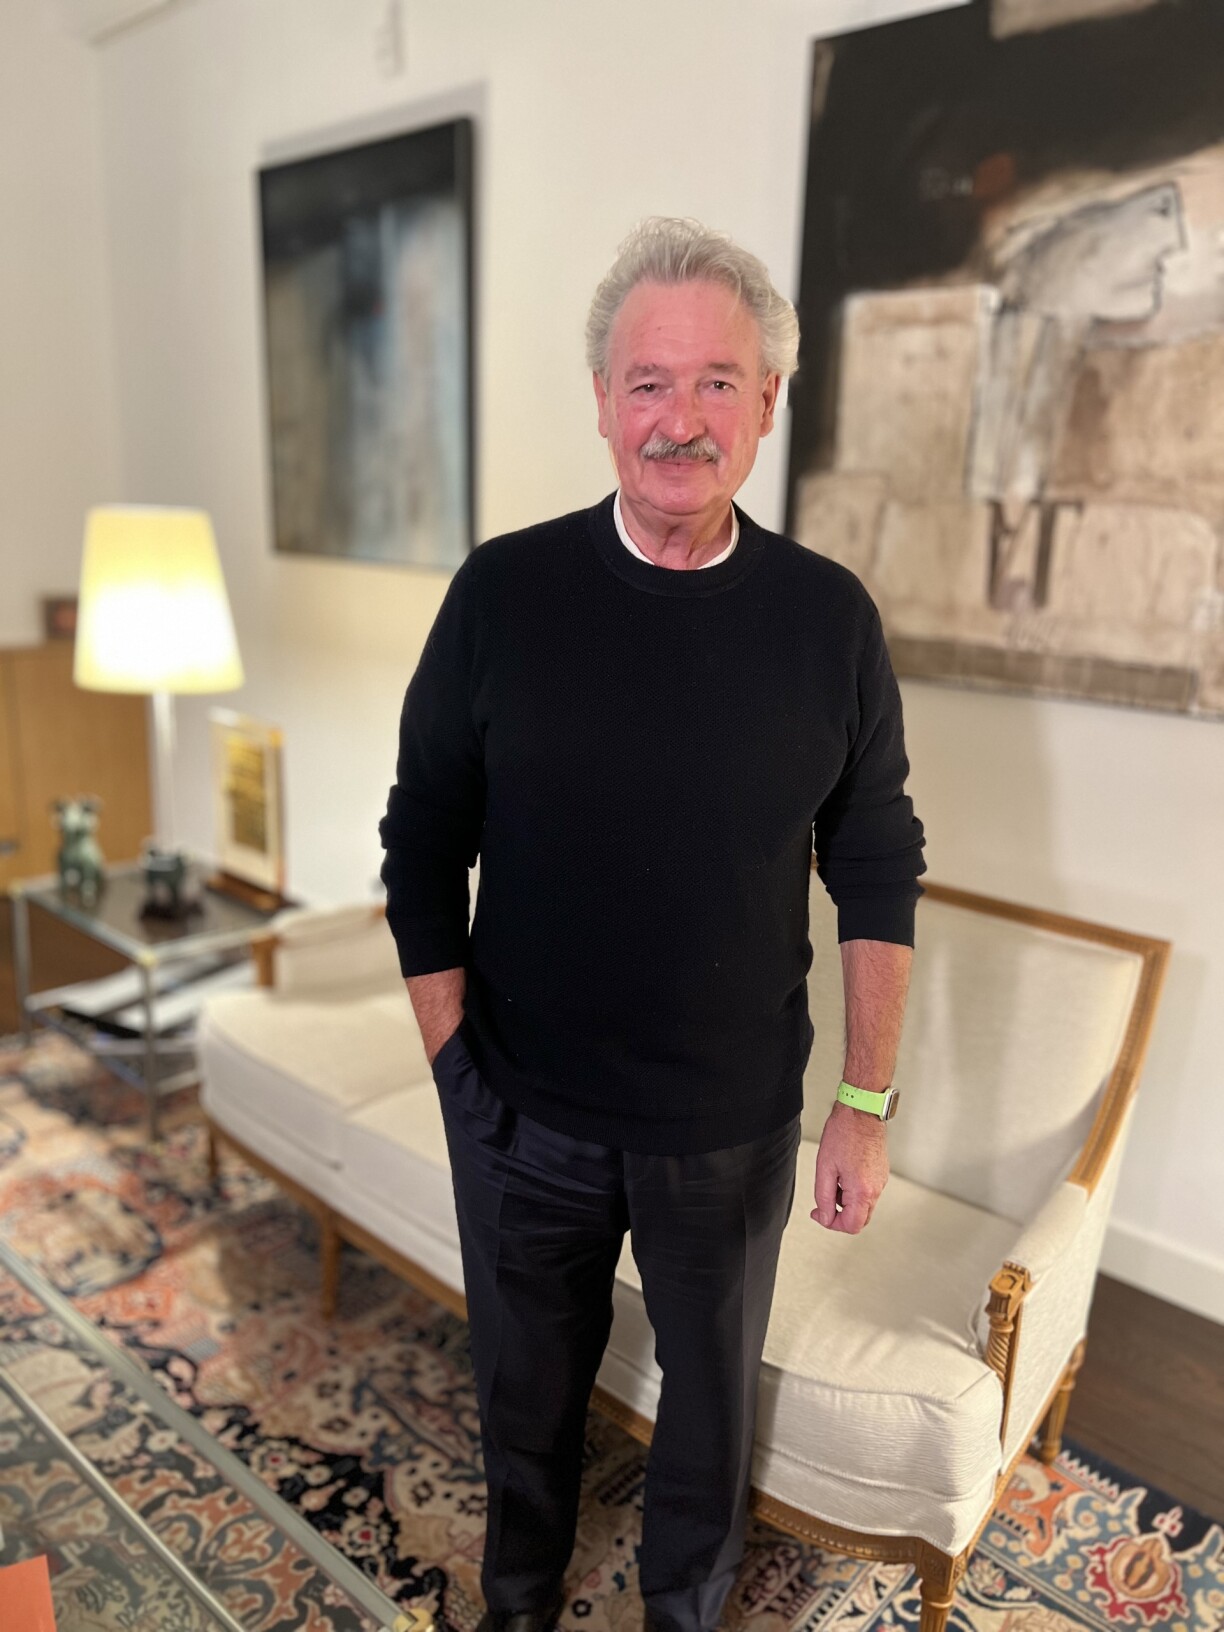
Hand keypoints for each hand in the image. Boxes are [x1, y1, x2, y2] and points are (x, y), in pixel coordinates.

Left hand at [811, 1101, 889, 1233]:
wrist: (861, 1112)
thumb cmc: (844, 1133)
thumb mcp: (824, 1168)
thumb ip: (824, 1197)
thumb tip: (824, 1216)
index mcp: (863, 1191)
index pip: (851, 1226)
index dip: (832, 1224)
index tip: (819, 1213)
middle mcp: (876, 1188)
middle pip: (860, 1219)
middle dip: (840, 1215)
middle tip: (824, 1201)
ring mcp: (881, 1180)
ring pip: (864, 1206)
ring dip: (846, 1201)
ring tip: (834, 1179)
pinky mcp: (881, 1172)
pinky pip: (868, 1191)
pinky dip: (854, 1190)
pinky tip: (843, 1173)